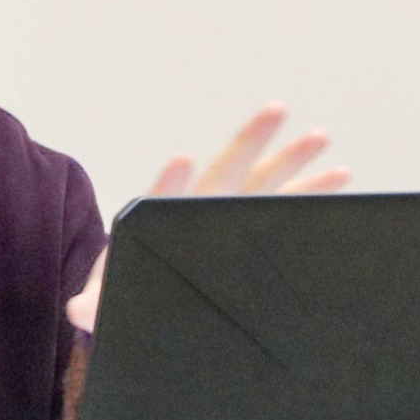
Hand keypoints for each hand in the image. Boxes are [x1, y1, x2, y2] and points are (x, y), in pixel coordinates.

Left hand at [66, 103, 348, 334]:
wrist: (146, 293)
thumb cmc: (125, 295)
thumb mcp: (107, 303)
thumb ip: (95, 307)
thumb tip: (78, 310)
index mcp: (156, 222)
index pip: (160, 197)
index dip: (168, 182)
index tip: (181, 161)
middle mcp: (194, 208)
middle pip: (223, 171)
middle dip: (248, 141)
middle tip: (274, 110)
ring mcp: (225, 215)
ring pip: (260, 181)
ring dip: (292, 159)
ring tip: (320, 135)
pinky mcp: (248, 229)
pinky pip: (283, 205)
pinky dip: (311, 191)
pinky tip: (341, 174)